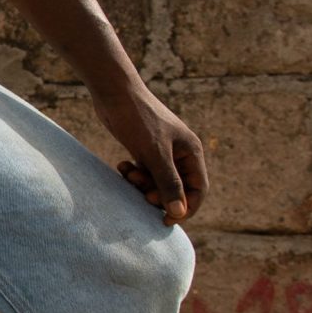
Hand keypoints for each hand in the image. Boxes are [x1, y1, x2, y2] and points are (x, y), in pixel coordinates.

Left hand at [91, 82, 208, 225]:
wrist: (114, 92)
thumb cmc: (137, 119)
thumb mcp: (154, 154)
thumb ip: (168, 184)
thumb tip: (179, 213)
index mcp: (191, 152)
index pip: (197, 190)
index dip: (185, 208)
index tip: (165, 220)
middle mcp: (180, 152)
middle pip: (176, 188)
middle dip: (158, 194)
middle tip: (141, 193)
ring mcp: (162, 151)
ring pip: (157, 181)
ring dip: (143, 184)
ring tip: (128, 172)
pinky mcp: (144, 149)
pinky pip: (144, 172)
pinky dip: (134, 174)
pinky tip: (122, 165)